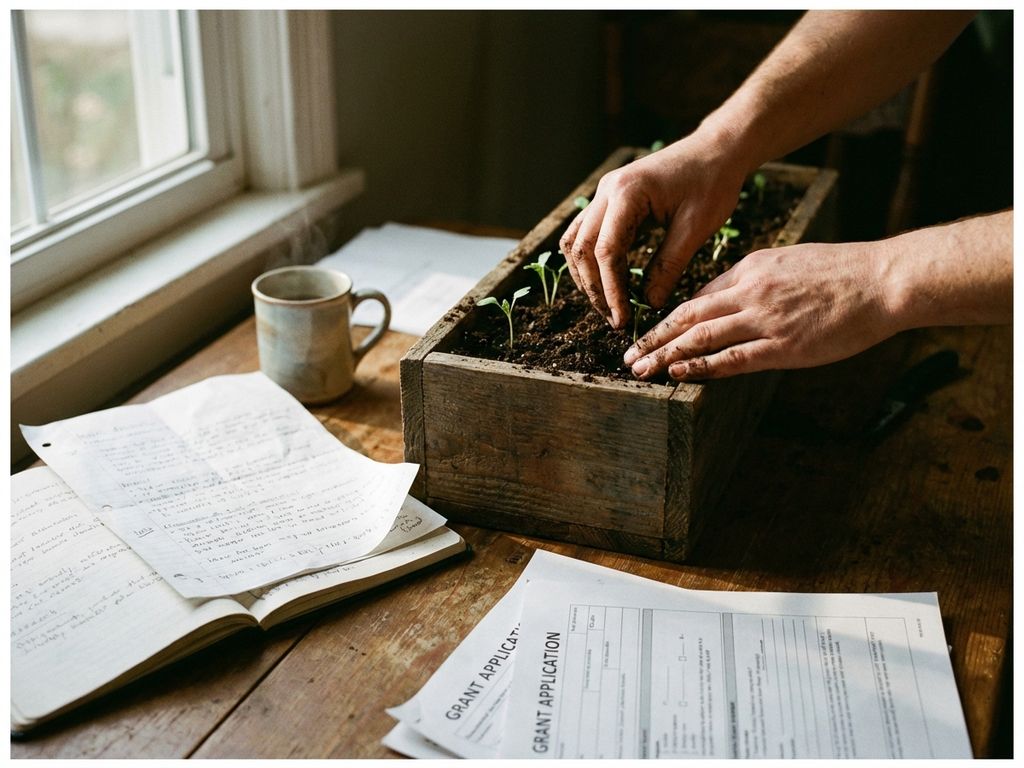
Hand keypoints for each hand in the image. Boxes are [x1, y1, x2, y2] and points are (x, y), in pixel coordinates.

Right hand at [559, 135, 745, 329]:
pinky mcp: (609, 200)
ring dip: (586, 277)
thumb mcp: (696, 228)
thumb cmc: (712, 182)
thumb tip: (648, 303)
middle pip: (582, 249)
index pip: (606, 251)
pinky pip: (585, 234)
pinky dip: (590, 261)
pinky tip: (606, 282)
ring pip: (576, 242)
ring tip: (608, 305)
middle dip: (594, 289)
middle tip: (615, 319)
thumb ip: (669, 266)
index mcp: (627, 192)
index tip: (623, 318)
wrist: (717, 150)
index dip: (611, 290)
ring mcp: (604, 194)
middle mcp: (606, 190)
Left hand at [623, 241, 899, 379]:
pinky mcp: (782, 345)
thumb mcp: (790, 261)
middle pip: (687, 315)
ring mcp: (764, 319)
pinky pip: (731, 358)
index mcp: (751, 268)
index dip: (669, 316)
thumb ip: (758, 279)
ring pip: (699, 336)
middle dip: (653, 336)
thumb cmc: (844, 272)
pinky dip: (700, 365)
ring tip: (639, 368)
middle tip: (628, 353)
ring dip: (664, 353)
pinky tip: (677, 373)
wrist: (883, 279)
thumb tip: (733, 298)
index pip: (698, 296)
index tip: (650, 331)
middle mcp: (749, 291)